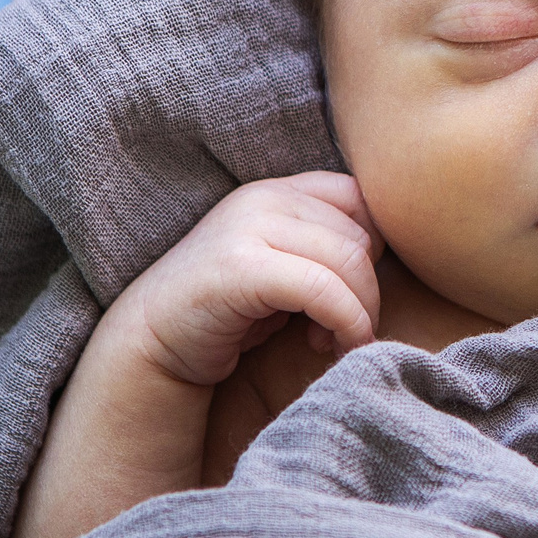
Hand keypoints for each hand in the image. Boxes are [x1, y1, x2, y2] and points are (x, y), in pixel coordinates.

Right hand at [110, 172, 379, 386]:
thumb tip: (385, 255)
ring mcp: (248, 226)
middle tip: (345, 330)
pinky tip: (327, 346)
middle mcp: (263, 197)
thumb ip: (322, 249)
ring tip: (335, 341)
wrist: (152, 341)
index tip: (355, 294)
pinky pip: (323, 289)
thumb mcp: (282, 267)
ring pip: (348, 261)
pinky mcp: (240, 266)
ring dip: (359, 312)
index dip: (372, 251)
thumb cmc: (228, 312)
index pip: (360, 200)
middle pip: (360, 236)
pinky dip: (344, 322)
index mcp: (277, 190)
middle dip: (368, 291)